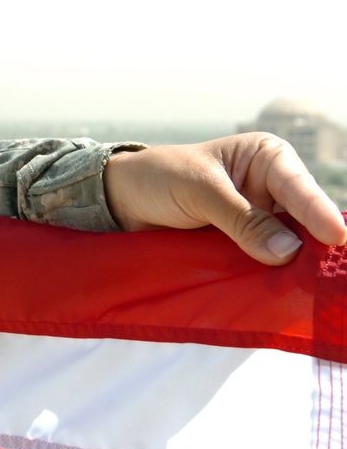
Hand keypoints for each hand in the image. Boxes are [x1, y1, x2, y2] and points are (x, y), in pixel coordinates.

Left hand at [104, 132, 346, 265]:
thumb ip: (242, 220)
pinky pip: (262, 261)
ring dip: (291, 265)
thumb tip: (287, 251)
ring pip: (285, 245)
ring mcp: (258, 219)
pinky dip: (269, 274)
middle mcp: (270, 188)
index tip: (334, 238)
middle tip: (323, 273)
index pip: (298, 186)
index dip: (317, 213)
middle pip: (301, 220)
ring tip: (308, 286)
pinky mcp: (242, 245)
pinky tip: (281, 290)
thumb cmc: (161, 178)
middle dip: (310, 244)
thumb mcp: (201, 192)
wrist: (122, 198)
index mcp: (266, 158)